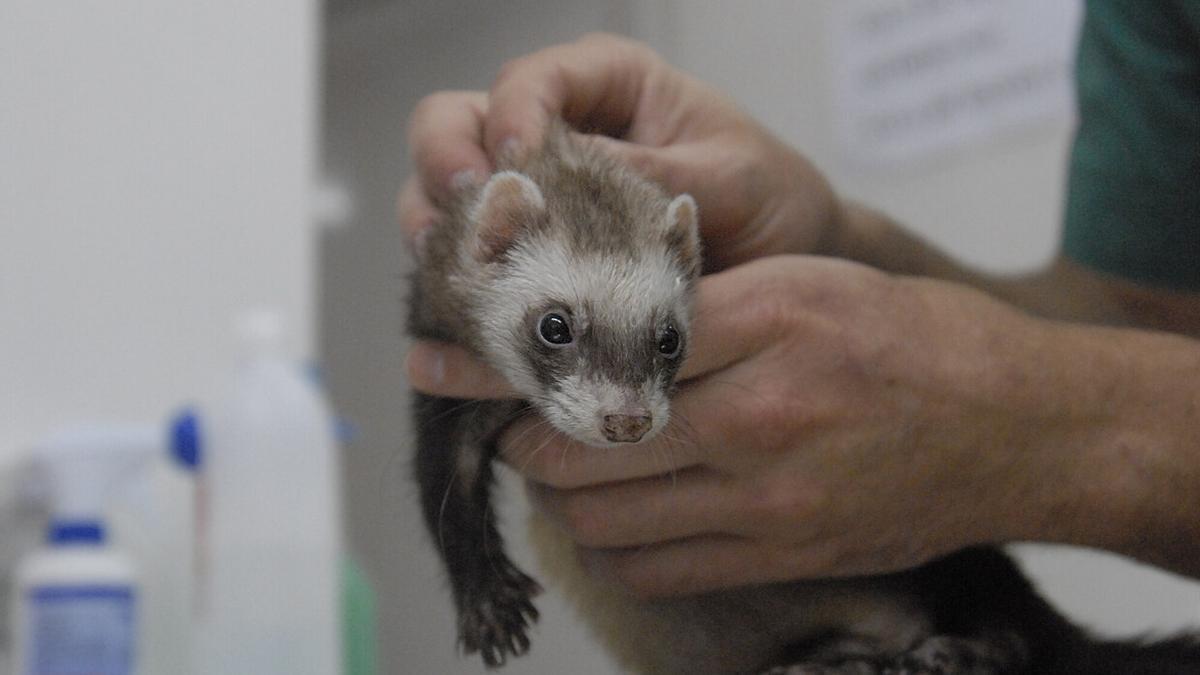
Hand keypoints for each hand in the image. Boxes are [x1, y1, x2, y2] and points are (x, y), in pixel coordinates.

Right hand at [400, 33, 840, 270]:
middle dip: (446, 159)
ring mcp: (535, 191)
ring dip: (438, 224)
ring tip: (455, 264)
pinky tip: (466, 302)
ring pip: (449, 189)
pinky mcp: (529, 249)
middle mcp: (558, 128)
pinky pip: (472, 253)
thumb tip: (570, 177)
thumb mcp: (730, 178)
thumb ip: (654, 173)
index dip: (513, 113)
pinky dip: (460, 275)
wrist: (788, 259)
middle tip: (464, 204)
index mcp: (608, 84)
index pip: (533, 80)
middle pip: (460, 121)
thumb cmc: (770, 199)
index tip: (518, 161)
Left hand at [408, 256, 1101, 595]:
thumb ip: (705, 305)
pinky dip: (613, 543)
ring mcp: (768, 500)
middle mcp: (760, 412)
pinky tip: (619, 512)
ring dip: (561, 492)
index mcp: (768, 320)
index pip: (599, 341)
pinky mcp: (779, 556)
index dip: (513, 358)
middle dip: (520, 432)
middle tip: (507, 415)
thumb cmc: (919, 341)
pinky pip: (654, 568)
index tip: (452, 359)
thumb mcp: (813, 280)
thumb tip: (598, 335)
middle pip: (580, 439)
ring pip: (602, 515)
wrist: (1020, 431)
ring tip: (566, 462)